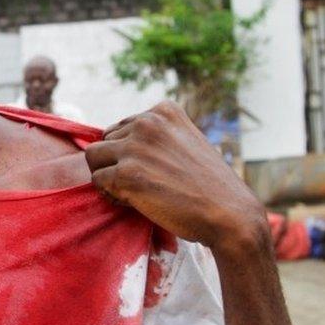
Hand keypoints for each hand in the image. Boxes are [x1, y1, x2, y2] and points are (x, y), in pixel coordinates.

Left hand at [84, 101, 267, 254]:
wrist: (230, 214)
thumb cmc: (209, 186)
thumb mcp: (186, 143)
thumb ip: (157, 137)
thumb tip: (118, 143)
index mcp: (164, 110)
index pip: (123, 126)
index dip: (130, 152)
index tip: (151, 170)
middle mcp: (148, 122)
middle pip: (105, 139)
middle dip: (116, 162)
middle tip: (139, 185)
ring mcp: (136, 147)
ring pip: (94, 157)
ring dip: (107, 177)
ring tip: (131, 193)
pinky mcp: (126, 174)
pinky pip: (98, 181)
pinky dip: (110, 195)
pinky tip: (133, 203)